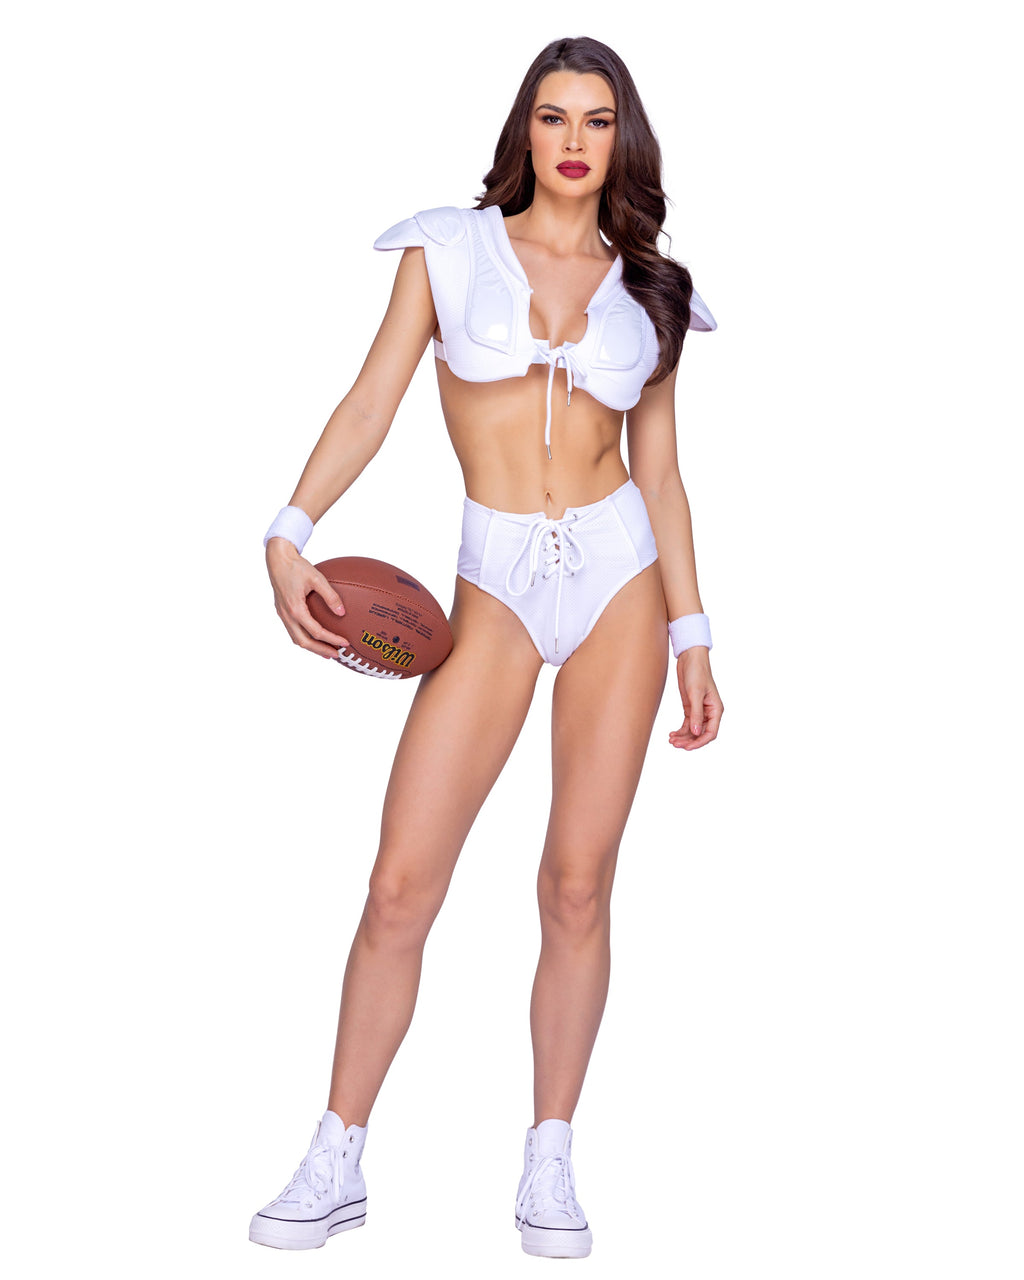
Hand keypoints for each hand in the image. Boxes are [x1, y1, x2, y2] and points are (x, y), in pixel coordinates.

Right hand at [265, 539, 349, 660]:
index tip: (345, 643)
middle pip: (303, 642)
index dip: (331, 639)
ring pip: (296, 638)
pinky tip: (314, 637)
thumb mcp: (317, 578)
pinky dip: (304, 637)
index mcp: (295, 608)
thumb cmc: (296, 566)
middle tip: (336, 655)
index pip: (316, 631)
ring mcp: (282, 614)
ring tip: (326, 651)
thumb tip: (343, 613)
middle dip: (320, 650)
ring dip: (311, 647)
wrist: (277, 558)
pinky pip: (292, 630)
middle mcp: (286, 614)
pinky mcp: (281, 610)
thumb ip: (330, 596)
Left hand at [668, 647, 723, 749]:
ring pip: (692, 731)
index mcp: (716, 710)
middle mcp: (709, 713)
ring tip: (671, 740)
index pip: (711, 733)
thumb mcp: (695, 693)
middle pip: (701, 734)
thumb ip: (696, 714)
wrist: (690, 659)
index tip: (687, 747)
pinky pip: (687, 724)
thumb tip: (696, 732)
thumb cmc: (697, 673)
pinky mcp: (690, 708)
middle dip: (689, 741)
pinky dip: (680, 731)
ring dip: (683, 737)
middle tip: (675, 744)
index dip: (700, 742)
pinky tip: (672, 734)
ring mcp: (699, 711)